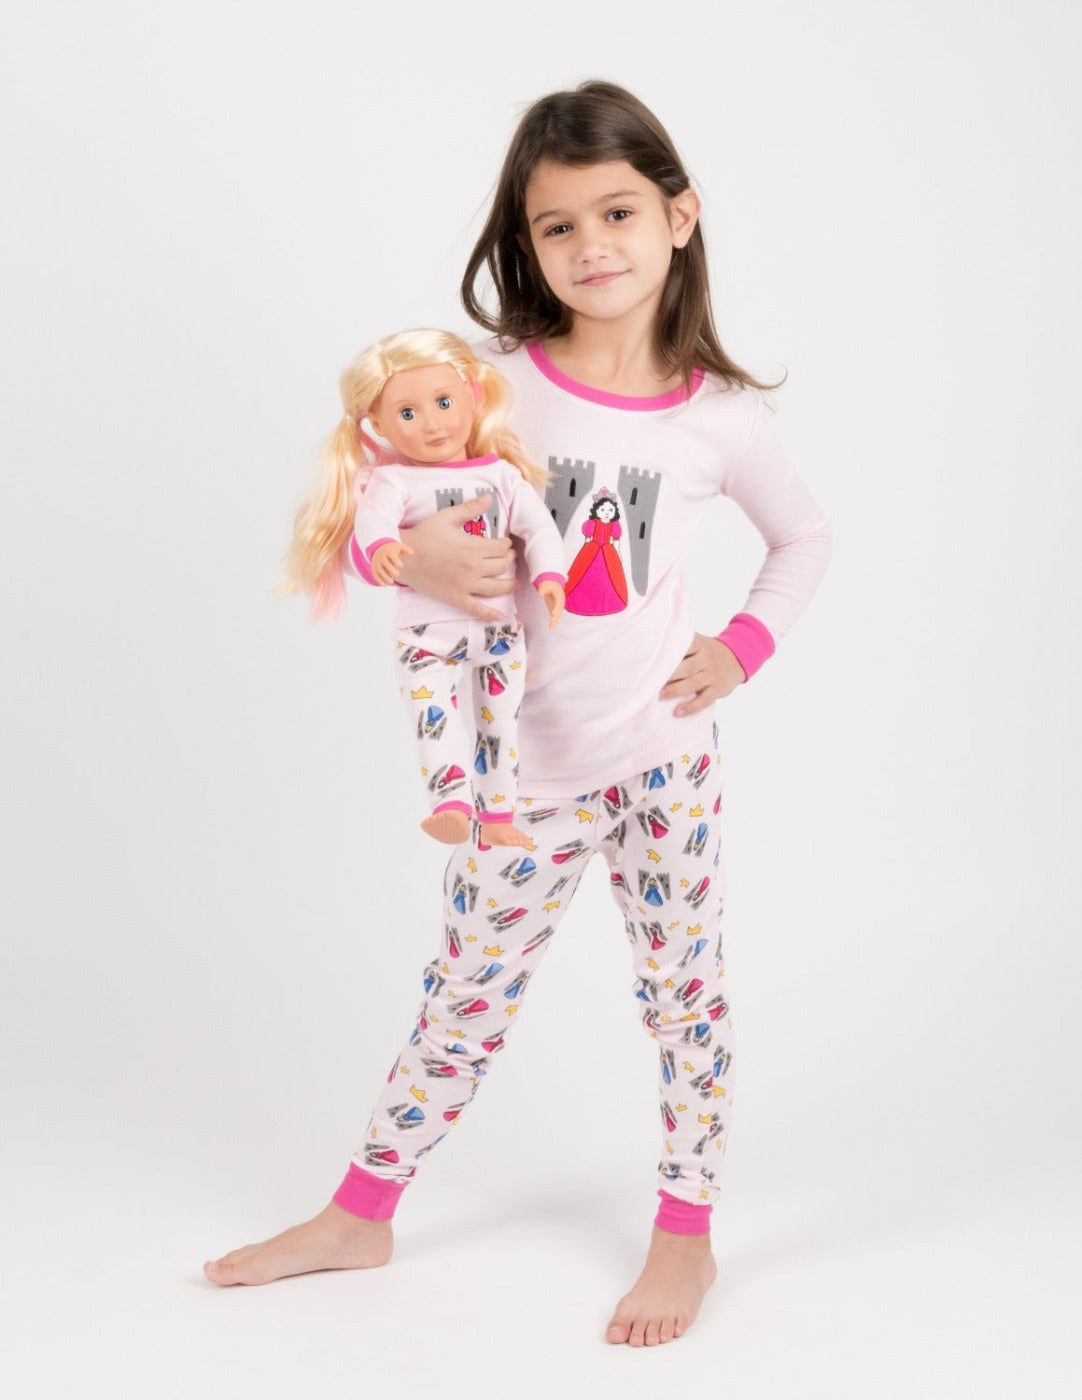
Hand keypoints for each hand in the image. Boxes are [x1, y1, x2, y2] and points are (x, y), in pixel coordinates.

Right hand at [371, 540, 412, 585]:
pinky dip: (380, 581)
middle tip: (397, 574)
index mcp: (389, 552)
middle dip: (392, 570)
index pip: (393, 556)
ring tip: (392, 581)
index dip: (397, 562)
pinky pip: (376, 576)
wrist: (379, 549)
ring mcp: (377, 563)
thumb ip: (406, 549)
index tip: (401, 566)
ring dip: (385, 577)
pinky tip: (385, 585)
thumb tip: (412, 552)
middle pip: (386, 564)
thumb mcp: (399, 547)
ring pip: (380, 571)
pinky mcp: (374, 569)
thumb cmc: (393, 550)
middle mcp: (382, 557)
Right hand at [396, 493, 516, 620]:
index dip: (507, 544)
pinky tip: (500, 616)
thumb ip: (470, 508)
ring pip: (496, 588)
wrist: (404, 557)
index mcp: (473, 547)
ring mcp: (466, 586)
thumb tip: (489, 497)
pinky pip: (477, 609)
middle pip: (502, 566)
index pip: (501, 547)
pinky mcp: (456, 598)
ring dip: (509, 584)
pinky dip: (490, 614)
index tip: (505, 543)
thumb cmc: (424, 535)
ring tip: (513, 582)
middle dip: (509, 560)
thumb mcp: (447, 517)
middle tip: (509, 557)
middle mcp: (474, 568)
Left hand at [536, 580, 564, 627]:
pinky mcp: (555, 609)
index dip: (556, 608)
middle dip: (556, 615)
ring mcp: (558, 606)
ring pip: (558, 614)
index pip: (559, 602)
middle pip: (559, 609)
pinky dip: (554, 622)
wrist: (552, 585)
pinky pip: (555, 616)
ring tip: (551, 626)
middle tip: (552, 620)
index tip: (553, 613)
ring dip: (555, 620)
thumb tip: (539, 593)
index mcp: (559, 595)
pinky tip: (552, 627)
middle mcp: (560, 602)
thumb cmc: (549, 585)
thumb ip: (542, 589)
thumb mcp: (545, 585)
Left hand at [659, 633, 745, 714]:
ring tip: (660, 695)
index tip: (652, 659)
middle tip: (651, 680)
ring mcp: (712, 675)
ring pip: (692, 683)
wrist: (738, 658)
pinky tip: (678, 711)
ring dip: (675, 690)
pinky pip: (704, 700)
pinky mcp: (717, 689)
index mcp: (699, 645)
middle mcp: (706, 659)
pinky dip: (691, 707)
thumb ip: (681, 645)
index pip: (684, 646)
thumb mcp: (699, 643)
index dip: (669, 653)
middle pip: (686, 667)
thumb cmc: (709, 652)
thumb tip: (653, 652)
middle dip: (669, 674)